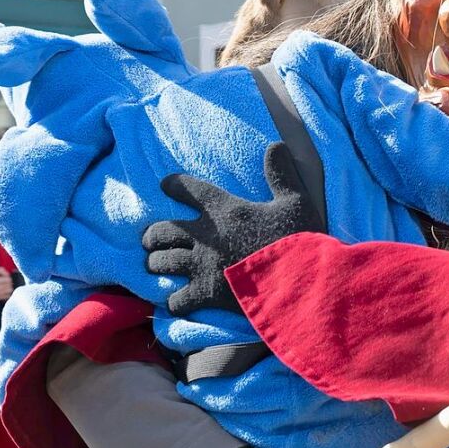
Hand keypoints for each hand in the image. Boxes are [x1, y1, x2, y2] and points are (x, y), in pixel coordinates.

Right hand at [0, 267, 13, 300]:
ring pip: (10, 290)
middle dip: (8, 282)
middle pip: (10, 285)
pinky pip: (8, 296)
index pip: (8, 279)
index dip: (7, 277)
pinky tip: (4, 290)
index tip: (3, 277)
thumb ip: (1, 270)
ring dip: (9, 287)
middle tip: (4, 281)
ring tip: (4, 285)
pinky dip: (7, 292)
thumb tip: (8, 274)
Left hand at [144, 142, 324, 315]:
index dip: (175, 185)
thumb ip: (281, 173)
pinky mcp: (206, 294)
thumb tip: (276, 145)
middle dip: (152, 234)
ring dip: (155, 263)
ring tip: (153, 265)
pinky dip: (173, 301)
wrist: (299, 281)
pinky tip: (174, 301)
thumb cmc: (297, 239)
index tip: (165, 184)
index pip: (190, 190)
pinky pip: (177, 299)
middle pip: (164, 230)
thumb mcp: (296, 200)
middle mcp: (206, 235)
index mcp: (225, 209)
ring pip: (163, 262)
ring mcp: (202, 266)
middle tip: (149, 238)